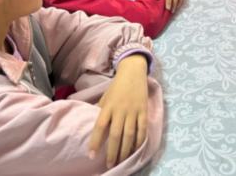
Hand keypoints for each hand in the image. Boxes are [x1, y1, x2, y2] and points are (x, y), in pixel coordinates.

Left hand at [88, 54, 148, 168]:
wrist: (133, 71)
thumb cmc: (117, 86)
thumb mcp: (105, 97)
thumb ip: (100, 111)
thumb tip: (92, 126)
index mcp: (108, 106)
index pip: (100, 126)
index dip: (95, 141)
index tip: (91, 155)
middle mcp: (120, 109)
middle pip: (115, 134)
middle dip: (112, 151)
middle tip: (110, 164)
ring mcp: (133, 111)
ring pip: (129, 134)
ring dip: (125, 150)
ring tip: (121, 161)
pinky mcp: (143, 111)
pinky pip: (142, 129)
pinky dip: (139, 141)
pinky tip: (135, 150)